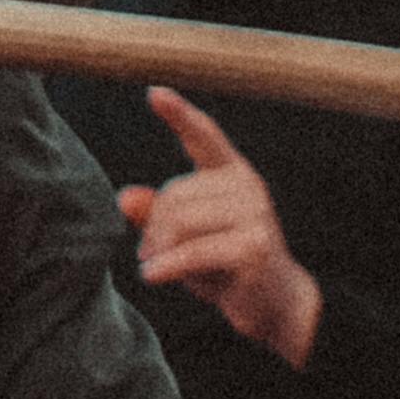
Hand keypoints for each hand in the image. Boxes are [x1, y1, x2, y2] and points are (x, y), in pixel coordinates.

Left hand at [122, 88, 320, 368]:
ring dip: (159, 249)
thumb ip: (157, 217)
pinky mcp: (252, 247)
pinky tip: (153, 276)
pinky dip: (167, 266)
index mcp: (231, 175)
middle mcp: (246, 186)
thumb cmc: (224, 267)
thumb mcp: (186, 239)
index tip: (154, 93)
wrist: (274, 305)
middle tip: (148, 254)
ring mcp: (254, 214)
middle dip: (153, 227)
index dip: (180, 116)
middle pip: (174, 194)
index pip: (205, 137)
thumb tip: (125, 197)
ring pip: (180, 222)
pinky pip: (192, 251)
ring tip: (154, 267)